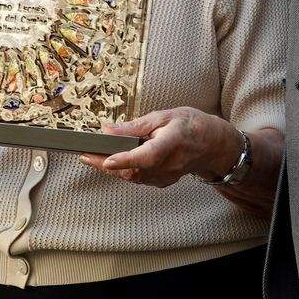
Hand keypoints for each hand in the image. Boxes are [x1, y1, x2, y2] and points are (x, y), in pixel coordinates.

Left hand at [79, 107, 241, 187]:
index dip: (127, 159)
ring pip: (134, 177)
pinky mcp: (163, 182)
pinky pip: (140, 179)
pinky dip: (125, 171)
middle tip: (85, 156)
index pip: (147, 155)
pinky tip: (114, 162)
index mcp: (172, 142)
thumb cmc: (190, 125)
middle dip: (106, 165)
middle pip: (134, 170)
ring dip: (112, 169)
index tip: (107, 159)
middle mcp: (170, 164)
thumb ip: (135, 125)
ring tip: (92, 157)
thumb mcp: (164, 116)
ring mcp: (167, 176)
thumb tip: (109, 130)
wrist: (213, 145)